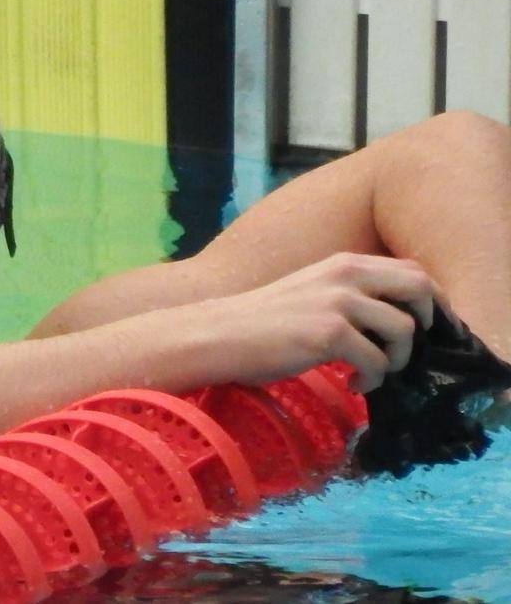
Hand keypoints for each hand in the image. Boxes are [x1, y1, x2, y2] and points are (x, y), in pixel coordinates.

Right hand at [194, 253, 441, 392]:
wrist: (218, 335)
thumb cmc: (260, 321)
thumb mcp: (312, 293)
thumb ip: (350, 296)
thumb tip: (394, 321)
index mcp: (344, 263)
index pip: (411, 271)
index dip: (429, 302)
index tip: (424, 330)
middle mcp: (346, 274)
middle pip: (419, 289)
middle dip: (425, 324)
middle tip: (404, 351)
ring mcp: (338, 302)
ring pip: (404, 330)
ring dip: (395, 360)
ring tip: (369, 372)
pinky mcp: (329, 333)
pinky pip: (376, 362)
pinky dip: (371, 380)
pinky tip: (351, 384)